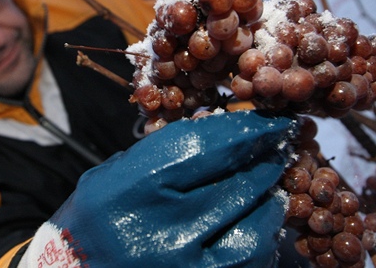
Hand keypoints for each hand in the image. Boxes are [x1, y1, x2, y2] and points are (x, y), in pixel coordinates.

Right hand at [23, 110, 297, 267]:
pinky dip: (261, 240)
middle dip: (265, 161)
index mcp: (131, 189)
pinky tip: (259, 225)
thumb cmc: (95, 218)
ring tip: (271, 187)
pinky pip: (247, 263)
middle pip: (236, 185)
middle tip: (280, 147)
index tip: (268, 121)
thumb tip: (225, 134)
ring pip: (252, 229)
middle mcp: (159, 230)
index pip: (204, 148)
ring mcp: (182, 267)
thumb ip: (165, 154)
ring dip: (269, 202)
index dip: (244, 131)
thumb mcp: (114, 173)